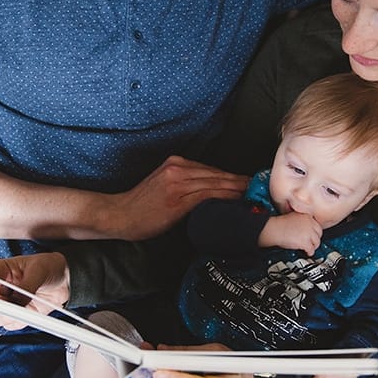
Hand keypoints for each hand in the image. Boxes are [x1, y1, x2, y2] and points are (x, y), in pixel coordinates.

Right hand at [0, 253, 69, 329]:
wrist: (64, 281)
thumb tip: (16, 303)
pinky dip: (17, 323)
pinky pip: (8, 325)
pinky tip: (30, 313)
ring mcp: (4, 304)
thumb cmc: (49, 268)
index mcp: (0, 270)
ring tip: (23, 309)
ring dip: (4, 317)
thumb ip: (26, 287)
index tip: (1, 293)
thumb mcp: (39, 271)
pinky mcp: (14, 316)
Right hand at [101, 156, 247, 240]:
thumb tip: (210, 194)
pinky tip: (237, 204)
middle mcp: (178, 168)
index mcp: (176, 163)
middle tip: (260, 190)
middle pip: (218, 175)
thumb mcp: (163, 185)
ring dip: (237, 191)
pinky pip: (207, 196)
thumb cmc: (140, 206)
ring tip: (254, 198)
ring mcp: (178, 182)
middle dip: (240, 183)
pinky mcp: (177, 199)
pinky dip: (224, 199)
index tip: (249, 184)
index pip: (212, 170)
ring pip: (216, 184)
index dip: (233, 178)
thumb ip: (184, 184)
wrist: (118, 215)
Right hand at [259, 213, 322, 254]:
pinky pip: (311, 249)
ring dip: (314, 246)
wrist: (273, 229)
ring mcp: (308, 233)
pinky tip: (307, 252)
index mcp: (307, 216)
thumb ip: (302, 221)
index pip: (317, 225)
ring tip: (310, 248)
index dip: (315, 232)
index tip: (313, 235)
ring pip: (316, 242)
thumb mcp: (294, 217)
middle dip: (316, 239)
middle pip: (319, 233)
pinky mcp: (305, 242)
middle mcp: (309, 223)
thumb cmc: (279, 224)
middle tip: (313, 242)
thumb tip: (306, 229)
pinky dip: (310, 252)